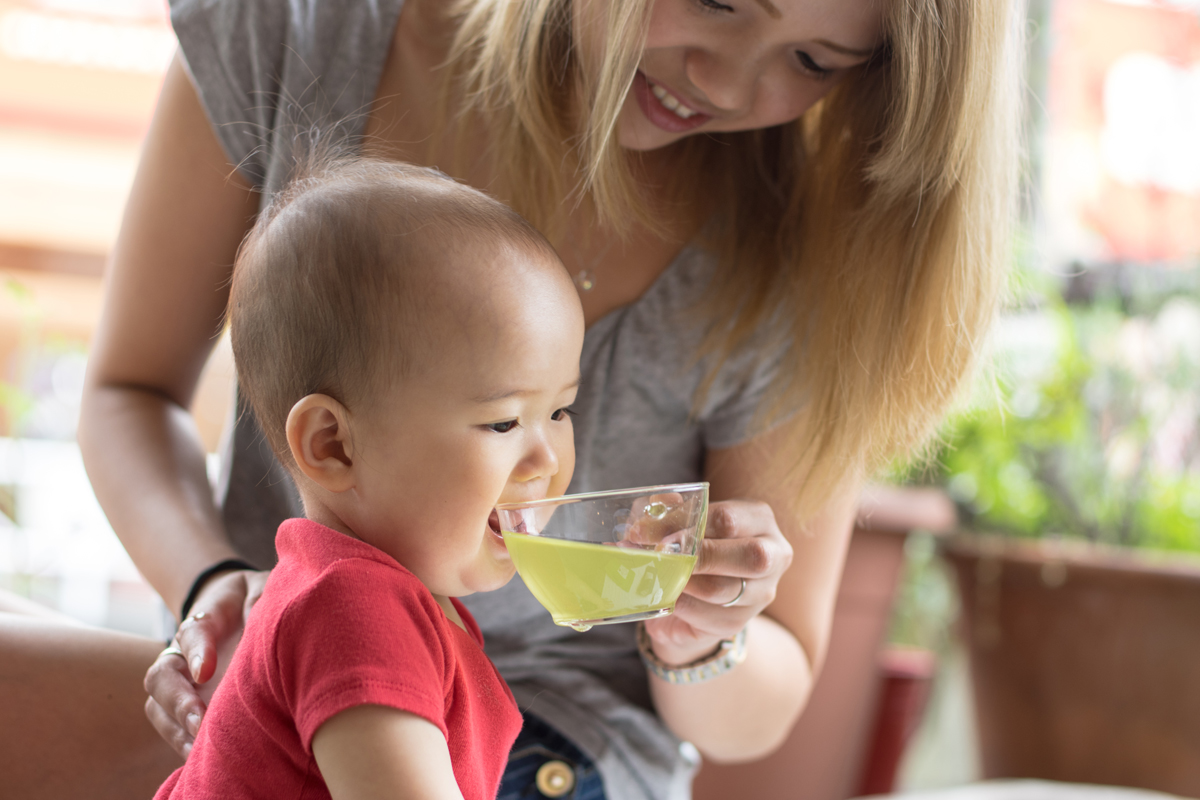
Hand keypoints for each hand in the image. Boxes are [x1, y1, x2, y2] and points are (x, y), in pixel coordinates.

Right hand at [143, 568, 268, 755]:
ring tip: (196, 747)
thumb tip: (261, 615)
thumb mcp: (259, 589)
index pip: (192, 633)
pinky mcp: (185, 705)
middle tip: (199, 720)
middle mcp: (181, 655)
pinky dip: (179, 742)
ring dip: (175, 728)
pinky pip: (170, 726)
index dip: (197, 650)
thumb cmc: (250, 600)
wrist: (237, 610)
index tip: (205, 670)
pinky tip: (199, 756)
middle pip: (162, 676)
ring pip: (158, 706)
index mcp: (202, 621)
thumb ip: (259, 597)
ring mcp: (179, 683)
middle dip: (177, 700)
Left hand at [642, 499, 792, 665]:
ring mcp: (760, 593)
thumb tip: (658, 505)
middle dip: (698, 556)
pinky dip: (679, 604)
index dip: (687, 525)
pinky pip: (706, 616)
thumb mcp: (680, 521)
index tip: (650, 532)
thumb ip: (669, 510)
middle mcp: (773, 555)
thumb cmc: (691, 545)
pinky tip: (665, 593)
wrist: (694, 591)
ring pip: (722, 590)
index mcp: (760, 519)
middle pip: (749, 556)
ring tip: (655, 572)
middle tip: (662, 555)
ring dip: (681, 581)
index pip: (728, 519)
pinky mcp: (738, 622)